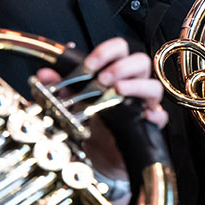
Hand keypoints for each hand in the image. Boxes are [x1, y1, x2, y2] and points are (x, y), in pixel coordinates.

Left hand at [45, 37, 166, 125]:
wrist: (101, 154)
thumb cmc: (92, 121)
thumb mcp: (71, 102)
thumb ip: (58, 87)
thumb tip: (44, 74)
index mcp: (114, 72)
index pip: (119, 49)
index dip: (106, 51)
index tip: (90, 64)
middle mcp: (132, 85)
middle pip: (140, 61)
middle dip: (122, 67)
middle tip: (103, 79)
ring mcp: (142, 104)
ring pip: (153, 86)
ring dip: (136, 86)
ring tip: (118, 91)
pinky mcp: (149, 125)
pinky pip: (160, 116)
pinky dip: (155, 114)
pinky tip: (143, 115)